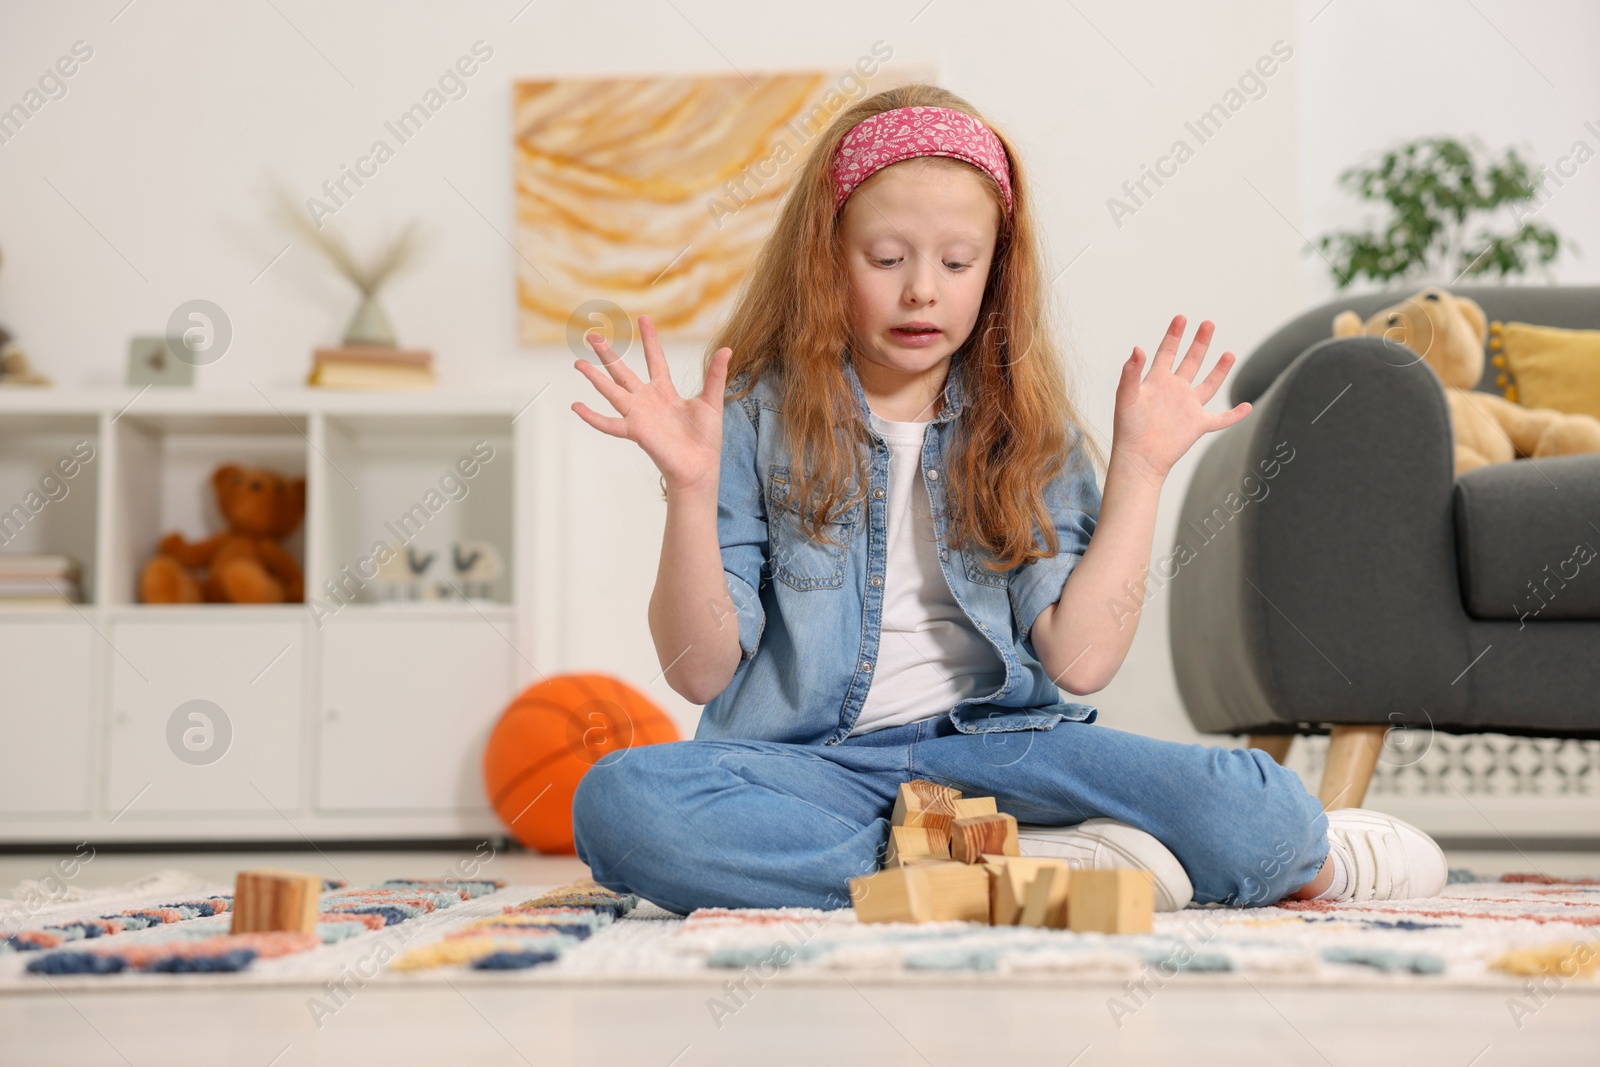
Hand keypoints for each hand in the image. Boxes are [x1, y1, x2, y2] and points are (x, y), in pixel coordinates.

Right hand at [571, 314, 732, 494]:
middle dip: (608, 354)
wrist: (700, 467)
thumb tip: (727, 349)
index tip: (643, 318)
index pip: (654, 360)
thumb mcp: (712, 402)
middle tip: (592, 336)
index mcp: (665, 391)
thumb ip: (715, 376)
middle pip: (623, 372)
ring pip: (612, 392)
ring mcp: (639, 415)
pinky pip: (609, 424)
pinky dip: (593, 417)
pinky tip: (576, 406)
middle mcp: (647, 400)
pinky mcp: (636, 431)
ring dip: (595, 377)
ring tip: (578, 362)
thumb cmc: (705, 439)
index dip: (649, 340)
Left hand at [1113, 315, 1250, 479]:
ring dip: (1219, 370)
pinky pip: (1222, 419)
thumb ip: (1130, 373)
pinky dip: (1236, 415)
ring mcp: (1188, 407)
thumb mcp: (1126, 397)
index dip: (1174, 335)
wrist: (1138, 458)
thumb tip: (1137, 348)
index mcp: (1157, 381)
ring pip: (1209, 384)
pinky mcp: (1198, 425)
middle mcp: (1175, 390)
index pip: (1167, 352)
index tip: (1181, 317)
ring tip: (1229, 352)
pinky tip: (1248, 407)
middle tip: (1208, 323)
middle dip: (1199, 342)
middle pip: (1191, 361)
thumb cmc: (1127, 429)